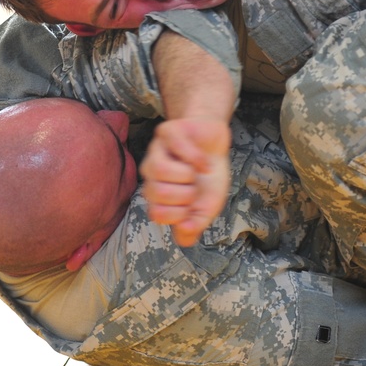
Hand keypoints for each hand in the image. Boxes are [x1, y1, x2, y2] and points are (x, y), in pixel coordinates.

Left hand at [140, 117, 230, 246]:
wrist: (215, 143)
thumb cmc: (207, 176)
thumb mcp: (207, 206)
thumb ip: (196, 224)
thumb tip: (183, 234)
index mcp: (156, 194)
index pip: (157, 214)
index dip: (181, 214)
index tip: (193, 206)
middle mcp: (151, 174)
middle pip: (157, 192)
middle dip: (186, 195)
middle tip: (195, 188)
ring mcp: (156, 151)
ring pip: (160, 170)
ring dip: (187, 176)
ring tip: (196, 173)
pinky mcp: (167, 132)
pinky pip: (177, 148)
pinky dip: (197, 159)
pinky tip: (204, 163)